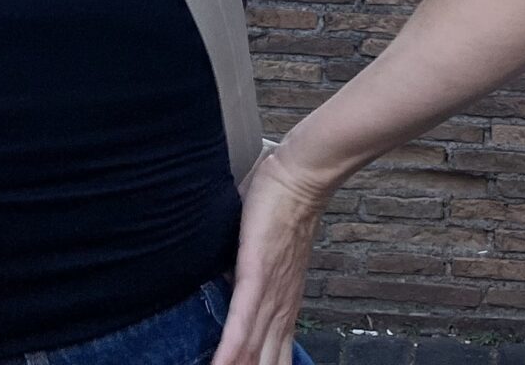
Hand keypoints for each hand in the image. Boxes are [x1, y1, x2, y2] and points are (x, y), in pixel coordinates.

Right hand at [214, 145, 331, 364]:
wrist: (300, 177)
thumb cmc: (279, 208)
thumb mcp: (263, 256)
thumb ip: (245, 277)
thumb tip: (224, 284)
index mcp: (282, 310)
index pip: (271, 361)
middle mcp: (279, 312)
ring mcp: (269, 297)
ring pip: (253, 355)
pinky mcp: (256, 277)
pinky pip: (241, 323)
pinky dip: (231, 350)